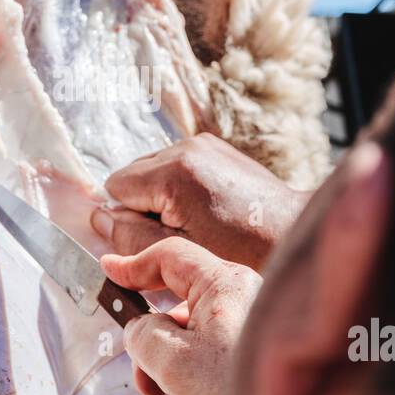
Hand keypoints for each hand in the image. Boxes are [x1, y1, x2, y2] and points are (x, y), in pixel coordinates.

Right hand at [92, 132, 307, 269]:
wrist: (295, 233)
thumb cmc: (244, 251)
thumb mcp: (180, 250)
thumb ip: (132, 237)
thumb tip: (99, 220)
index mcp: (174, 170)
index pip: (116, 187)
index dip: (128, 218)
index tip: (154, 239)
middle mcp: (186, 146)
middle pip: (133, 175)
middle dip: (144, 206)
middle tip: (177, 235)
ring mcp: (204, 143)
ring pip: (153, 170)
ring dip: (162, 198)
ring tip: (194, 224)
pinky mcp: (216, 147)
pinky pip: (176, 166)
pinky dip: (180, 188)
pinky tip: (205, 211)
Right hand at [101, 238, 260, 394]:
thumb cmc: (236, 392)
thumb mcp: (171, 360)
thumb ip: (141, 334)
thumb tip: (138, 329)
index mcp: (225, 284)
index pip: (170, 258)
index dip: (132, 265)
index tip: (107, 270)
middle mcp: (242, 299)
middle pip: (176, 311)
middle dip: (155, 352)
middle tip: (147, 385)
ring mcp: (248, 330)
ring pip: (190, 345)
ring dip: (177, 380)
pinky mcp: (251, 359)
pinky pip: (210, 366)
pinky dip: (199, 391)